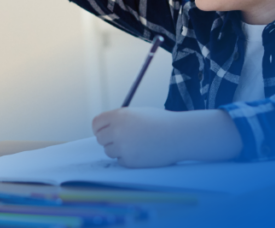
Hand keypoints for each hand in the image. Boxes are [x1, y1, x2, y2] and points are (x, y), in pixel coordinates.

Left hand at [92, 108, 242, 166]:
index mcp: (118, 116)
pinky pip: (120, 161)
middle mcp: (117, 131)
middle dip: (109, 139)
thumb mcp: (136, 113)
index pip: (96, 123)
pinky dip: (128, 158)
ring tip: (136, 144)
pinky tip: (141, 152)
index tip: (105, 131)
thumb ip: (118, 119)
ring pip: (109, 151)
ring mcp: (122, 147)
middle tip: (123, 139)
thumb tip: (103, 129)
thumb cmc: (160, 122)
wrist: (178, 135)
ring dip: (118, 150)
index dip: (100, 128)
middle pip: (100, 138)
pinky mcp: (129, 161)